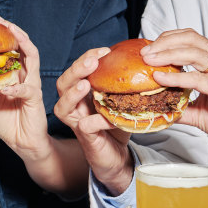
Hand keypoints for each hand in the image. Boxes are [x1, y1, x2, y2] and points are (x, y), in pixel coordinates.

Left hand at [0, 17, 50, 159]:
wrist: (22, 143)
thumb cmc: (8, 123)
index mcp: (14, 75)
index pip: (11, 50)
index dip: (3, 37)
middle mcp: (25, 76)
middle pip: (24, 47)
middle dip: (14, 32)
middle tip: (1, 21)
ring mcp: (32, 85)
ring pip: (32, 59)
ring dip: (23, 45)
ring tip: (13, 35)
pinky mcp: (35, 99)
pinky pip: (27, 89)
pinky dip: (15, 88)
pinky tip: (5, 88)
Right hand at [54, 48, 133, 195]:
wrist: (117, 157)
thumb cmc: (118, 126)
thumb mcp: (122, 100)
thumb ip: (124, 84)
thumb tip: (146, 61)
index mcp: (81, 94)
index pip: (76, 71)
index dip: (86, 58)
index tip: (104, 50)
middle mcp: (74, 106)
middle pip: (63, 84)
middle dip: (76, 70)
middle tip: (92, 61)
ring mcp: (76, 122)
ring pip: (62, 106)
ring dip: (72, 94)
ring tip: (85, 84)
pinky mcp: (84, 137)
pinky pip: (84, 126)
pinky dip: (94, 120)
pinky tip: (106, 116)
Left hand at [142, 29, 207, 141]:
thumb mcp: (199, 112)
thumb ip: (180, 106)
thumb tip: (159, 107)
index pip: (193, 40)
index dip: (169, 40)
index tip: (149, 48)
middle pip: (192, 40)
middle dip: (165, 42)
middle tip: (145, 52)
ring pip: (195, 53)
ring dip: (167, 54)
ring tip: (149, 60)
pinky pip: (198, 79)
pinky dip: (176, 77)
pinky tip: (160, 78)